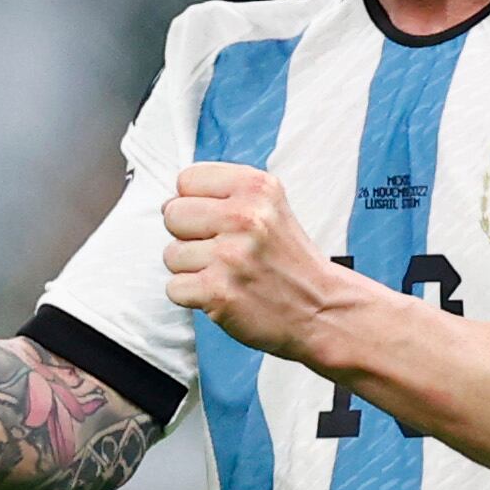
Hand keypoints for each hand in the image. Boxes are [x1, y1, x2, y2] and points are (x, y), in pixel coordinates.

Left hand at [162, 161, 355, 364]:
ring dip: (192, 269)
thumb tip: (168, 202)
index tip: (217, 221)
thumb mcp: (270, 206)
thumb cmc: (289, 261)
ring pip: (171, 254)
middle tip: (221, 251)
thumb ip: (224, 195)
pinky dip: (193, 296)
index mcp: (256, 187)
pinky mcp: (218, 292)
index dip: (195, 203)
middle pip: (173, 214)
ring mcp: (230, 256)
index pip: (186, 180)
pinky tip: (222, 293)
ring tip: (226, 274)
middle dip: (189, 236)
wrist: (321, 309)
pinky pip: (174, 288)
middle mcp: (244, 217)